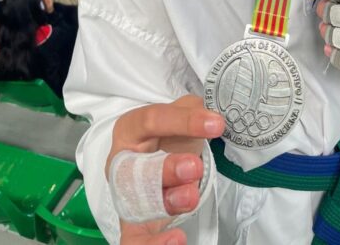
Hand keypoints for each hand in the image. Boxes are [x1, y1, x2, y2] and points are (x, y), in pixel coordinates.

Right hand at [107, 96, 223, 244]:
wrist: (163, 159)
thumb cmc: (168, 133)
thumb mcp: (180, 112)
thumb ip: (193, 108)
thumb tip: (212, 113)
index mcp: (130, 129)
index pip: (152, 120)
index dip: (184, 121)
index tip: (216, 124)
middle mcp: (122, 163)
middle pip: (138, 168)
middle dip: (166, 169)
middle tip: (194, 167)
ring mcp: (127, 195)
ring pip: (140, 204)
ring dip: (169, 201)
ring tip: (192, 196)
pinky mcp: (135, 223)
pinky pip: (135, 240)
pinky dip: (154, 244)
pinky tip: (177, 239)